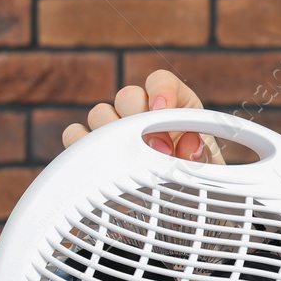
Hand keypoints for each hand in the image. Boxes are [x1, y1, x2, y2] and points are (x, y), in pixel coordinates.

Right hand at [61, 68, 224, 163]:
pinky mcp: (91, 145)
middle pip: (127, 96)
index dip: (160, 91)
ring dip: (113, 135)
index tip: (161, 110)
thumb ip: (201, 153)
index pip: (160, 81)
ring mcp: (114, 125)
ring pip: (99, 112)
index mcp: (174, 104)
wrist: (178, 199)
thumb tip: (189, 147)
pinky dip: (82, 146)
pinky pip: (74, 133)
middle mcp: (141, 110)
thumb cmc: (194, 175)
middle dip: (138, 120)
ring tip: (130, 163)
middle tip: (156, 149)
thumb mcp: (206, 164)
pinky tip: (103, 166)